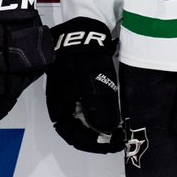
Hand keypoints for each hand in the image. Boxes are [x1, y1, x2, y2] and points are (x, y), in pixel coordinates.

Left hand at [0, 0, 52, 122]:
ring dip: (10, 85)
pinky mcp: (40, 48)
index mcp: (5, 64)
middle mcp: (24, 63)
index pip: (2, 96)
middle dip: (1, 98)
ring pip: (22, 80)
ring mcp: (34, 56)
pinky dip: (19, 72)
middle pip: (13, 90)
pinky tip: (10, 72)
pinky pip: (28, 67)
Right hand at [45, 17, 124, 152]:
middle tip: (118, 137)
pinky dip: (99, 114)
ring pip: (82, 119)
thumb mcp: (92, 84)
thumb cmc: (84, 60)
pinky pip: (86, 108)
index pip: (72, 136)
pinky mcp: (76, 87)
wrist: (81, 32)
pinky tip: (112, 112)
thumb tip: (104, 132)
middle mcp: (61, 105)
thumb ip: (98, 110)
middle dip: (97, 137)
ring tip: (118, 127)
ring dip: (99, 126)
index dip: (93, 144)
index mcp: (58, 107)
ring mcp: (68, 95)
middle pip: (77, 130)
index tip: (113, 144)